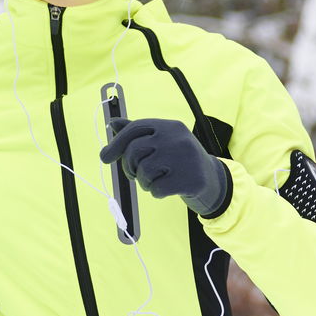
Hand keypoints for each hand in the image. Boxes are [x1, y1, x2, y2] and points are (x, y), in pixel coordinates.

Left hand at [99, 117, 230, 216]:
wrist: (211, 178)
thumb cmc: (179, 159)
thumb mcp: (162, 141)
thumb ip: (138, 134)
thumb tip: (112, 123)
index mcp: (169, 126)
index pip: (135, 129)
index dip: (116, 144)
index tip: (105, 157)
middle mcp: (176, 138)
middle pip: (134, 151)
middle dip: (129, 166)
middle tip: (135, 174)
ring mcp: (184, 158)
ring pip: (143, 172)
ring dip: (143, 182)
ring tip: (155, 180)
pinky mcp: (189, 179)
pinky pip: (156, 189)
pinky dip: (156, 192)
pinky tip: (166, 188)